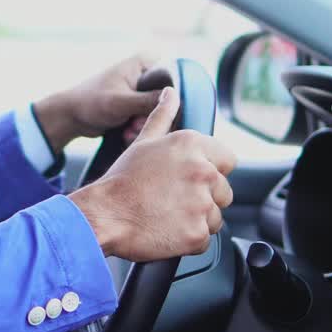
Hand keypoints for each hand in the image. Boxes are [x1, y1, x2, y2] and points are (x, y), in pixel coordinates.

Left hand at [31, 54, 162, 154]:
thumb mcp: (121, 101)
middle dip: (153, 116)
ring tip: (128, 131)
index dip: (171, 97)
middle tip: (135, 124)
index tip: (161, 112)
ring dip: (146, 125)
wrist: (71, 117)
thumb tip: (177, 100)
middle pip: (168, 98)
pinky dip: (140, 129)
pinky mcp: (138, 108)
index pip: (174, 77)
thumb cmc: (91, 102)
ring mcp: (142, 93)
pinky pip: (149, 121)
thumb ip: (149, 101)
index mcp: (144, 63)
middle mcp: (146, 75)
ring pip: (159, 112)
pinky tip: (125, 135)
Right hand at [68, 86, 237, 261]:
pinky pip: (204, 239)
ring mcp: (202, 204)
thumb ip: (163, 115)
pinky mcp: (198, 233)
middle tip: (170, 200)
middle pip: (224, 191)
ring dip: (196, 220)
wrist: (103, 215)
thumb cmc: (121, 180)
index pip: (228, 160)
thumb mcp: (143, 142)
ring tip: (166, 215)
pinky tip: (166, 230)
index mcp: (193, 145)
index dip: (208, 171)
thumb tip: (171, 92)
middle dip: (203, 198)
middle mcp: (203, 171)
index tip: (186, 180)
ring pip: (215, 217)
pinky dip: (188, 239)